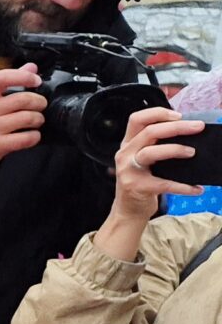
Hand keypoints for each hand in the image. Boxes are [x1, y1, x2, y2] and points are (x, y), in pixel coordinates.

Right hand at [0, 65, 45, 178]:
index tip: (35, 80)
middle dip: (39, 102)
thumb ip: (8, 83)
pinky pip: (26, 138)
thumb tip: (31, 67)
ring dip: (38, 119)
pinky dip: (34, 136)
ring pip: (27, 118)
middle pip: (22, 99)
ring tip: (36, 121)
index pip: (0, 78)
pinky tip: (31, 135)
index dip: (22, 76)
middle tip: (40, 105)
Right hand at [95, 104, 207, 258]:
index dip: (157, 113)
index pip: (136, 119)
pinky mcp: (137, 187)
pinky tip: (196, 188)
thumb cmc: (141, 182)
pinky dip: (183, 186)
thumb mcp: (142, 161)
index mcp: (128, 144)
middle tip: (197, 127)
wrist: (128, 210)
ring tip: (192, 152)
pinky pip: (164, 183)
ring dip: (175, 149)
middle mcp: (125, 154)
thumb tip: (187, 135)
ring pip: (151, 152)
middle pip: (149, 132)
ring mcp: (129, 170)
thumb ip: (156, 146)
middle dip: (177, 127)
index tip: (179, 115)